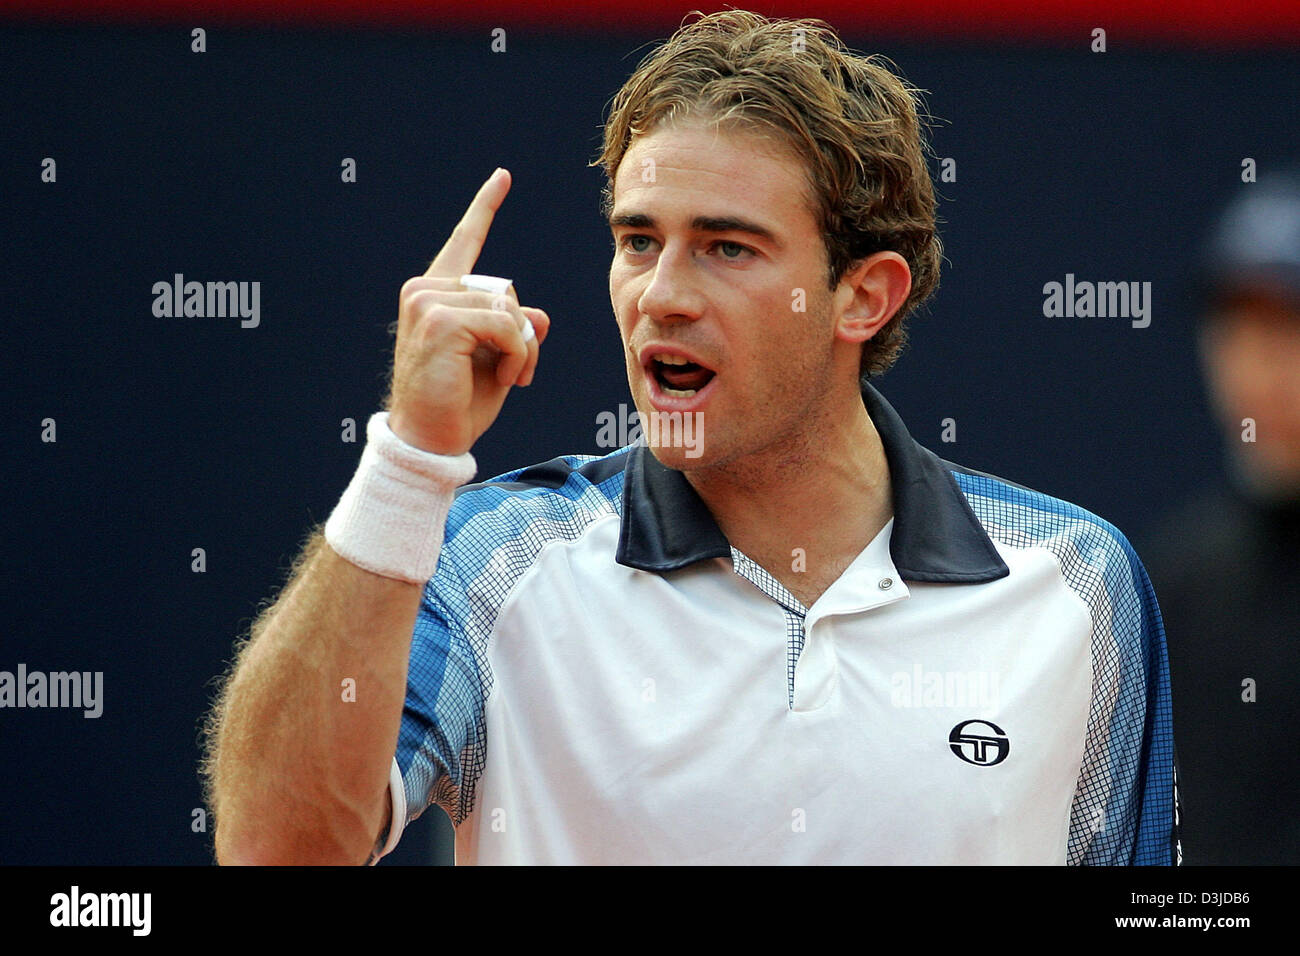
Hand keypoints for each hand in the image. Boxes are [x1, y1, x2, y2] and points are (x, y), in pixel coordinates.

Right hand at [386, 168, 550, 454]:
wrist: (431, 440)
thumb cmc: (459, 404)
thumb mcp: (500, 360)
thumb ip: (518, 330)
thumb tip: (538, 316)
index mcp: (437, 295)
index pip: (466, 243)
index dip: (485, 208)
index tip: (503, 177)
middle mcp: (426, 290)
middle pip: (506, 290)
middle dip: (522, 333)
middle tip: (517, 373)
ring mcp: (428, 301)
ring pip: (510, 308)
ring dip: (521, 348)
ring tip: (508, 378)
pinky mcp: (440, 318)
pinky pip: (508, 324)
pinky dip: (518, 354)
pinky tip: (505, 378)